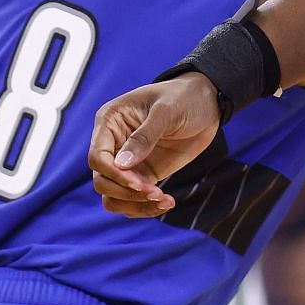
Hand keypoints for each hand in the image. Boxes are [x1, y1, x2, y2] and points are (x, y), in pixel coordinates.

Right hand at [88, 75, 220, 217]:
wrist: (207, 103)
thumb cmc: (184, 97)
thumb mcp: (166, 111)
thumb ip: (144, 137)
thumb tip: (121, 165)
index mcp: (110, 122)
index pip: (97, 157)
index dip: (114, 174)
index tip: (139, 183)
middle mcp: (113, 144)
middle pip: (101, 181)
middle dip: (126, 192)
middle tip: (155, 193)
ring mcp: (127, 162)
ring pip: (113, 196)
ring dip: (134, 205)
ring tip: (164, 201)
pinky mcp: (143, 174)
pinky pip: (132, 199)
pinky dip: (146, 207)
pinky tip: (167, 202)